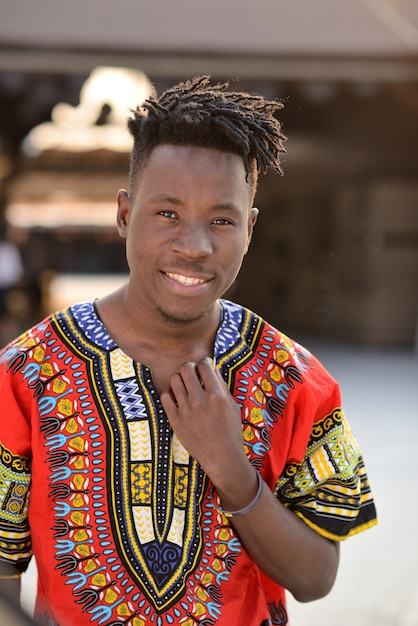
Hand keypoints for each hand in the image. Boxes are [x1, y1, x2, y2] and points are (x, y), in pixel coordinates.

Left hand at [160, 357, 248, 482]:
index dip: (205, 362)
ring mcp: (185, 411)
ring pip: (174, 379)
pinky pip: (165, 396)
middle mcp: (200, 401)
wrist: (221, 457)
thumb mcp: (232, 406)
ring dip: (180, 380)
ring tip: (185, 387)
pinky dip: (170, 394)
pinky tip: (177, 398)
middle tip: (193, 374)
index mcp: (217, 396)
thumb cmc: (230, 431)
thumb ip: (222, 386)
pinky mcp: (175, 420)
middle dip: (190, 367)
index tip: (205, 366)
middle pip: (186, 368)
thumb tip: (213, 368)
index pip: (205, 365)